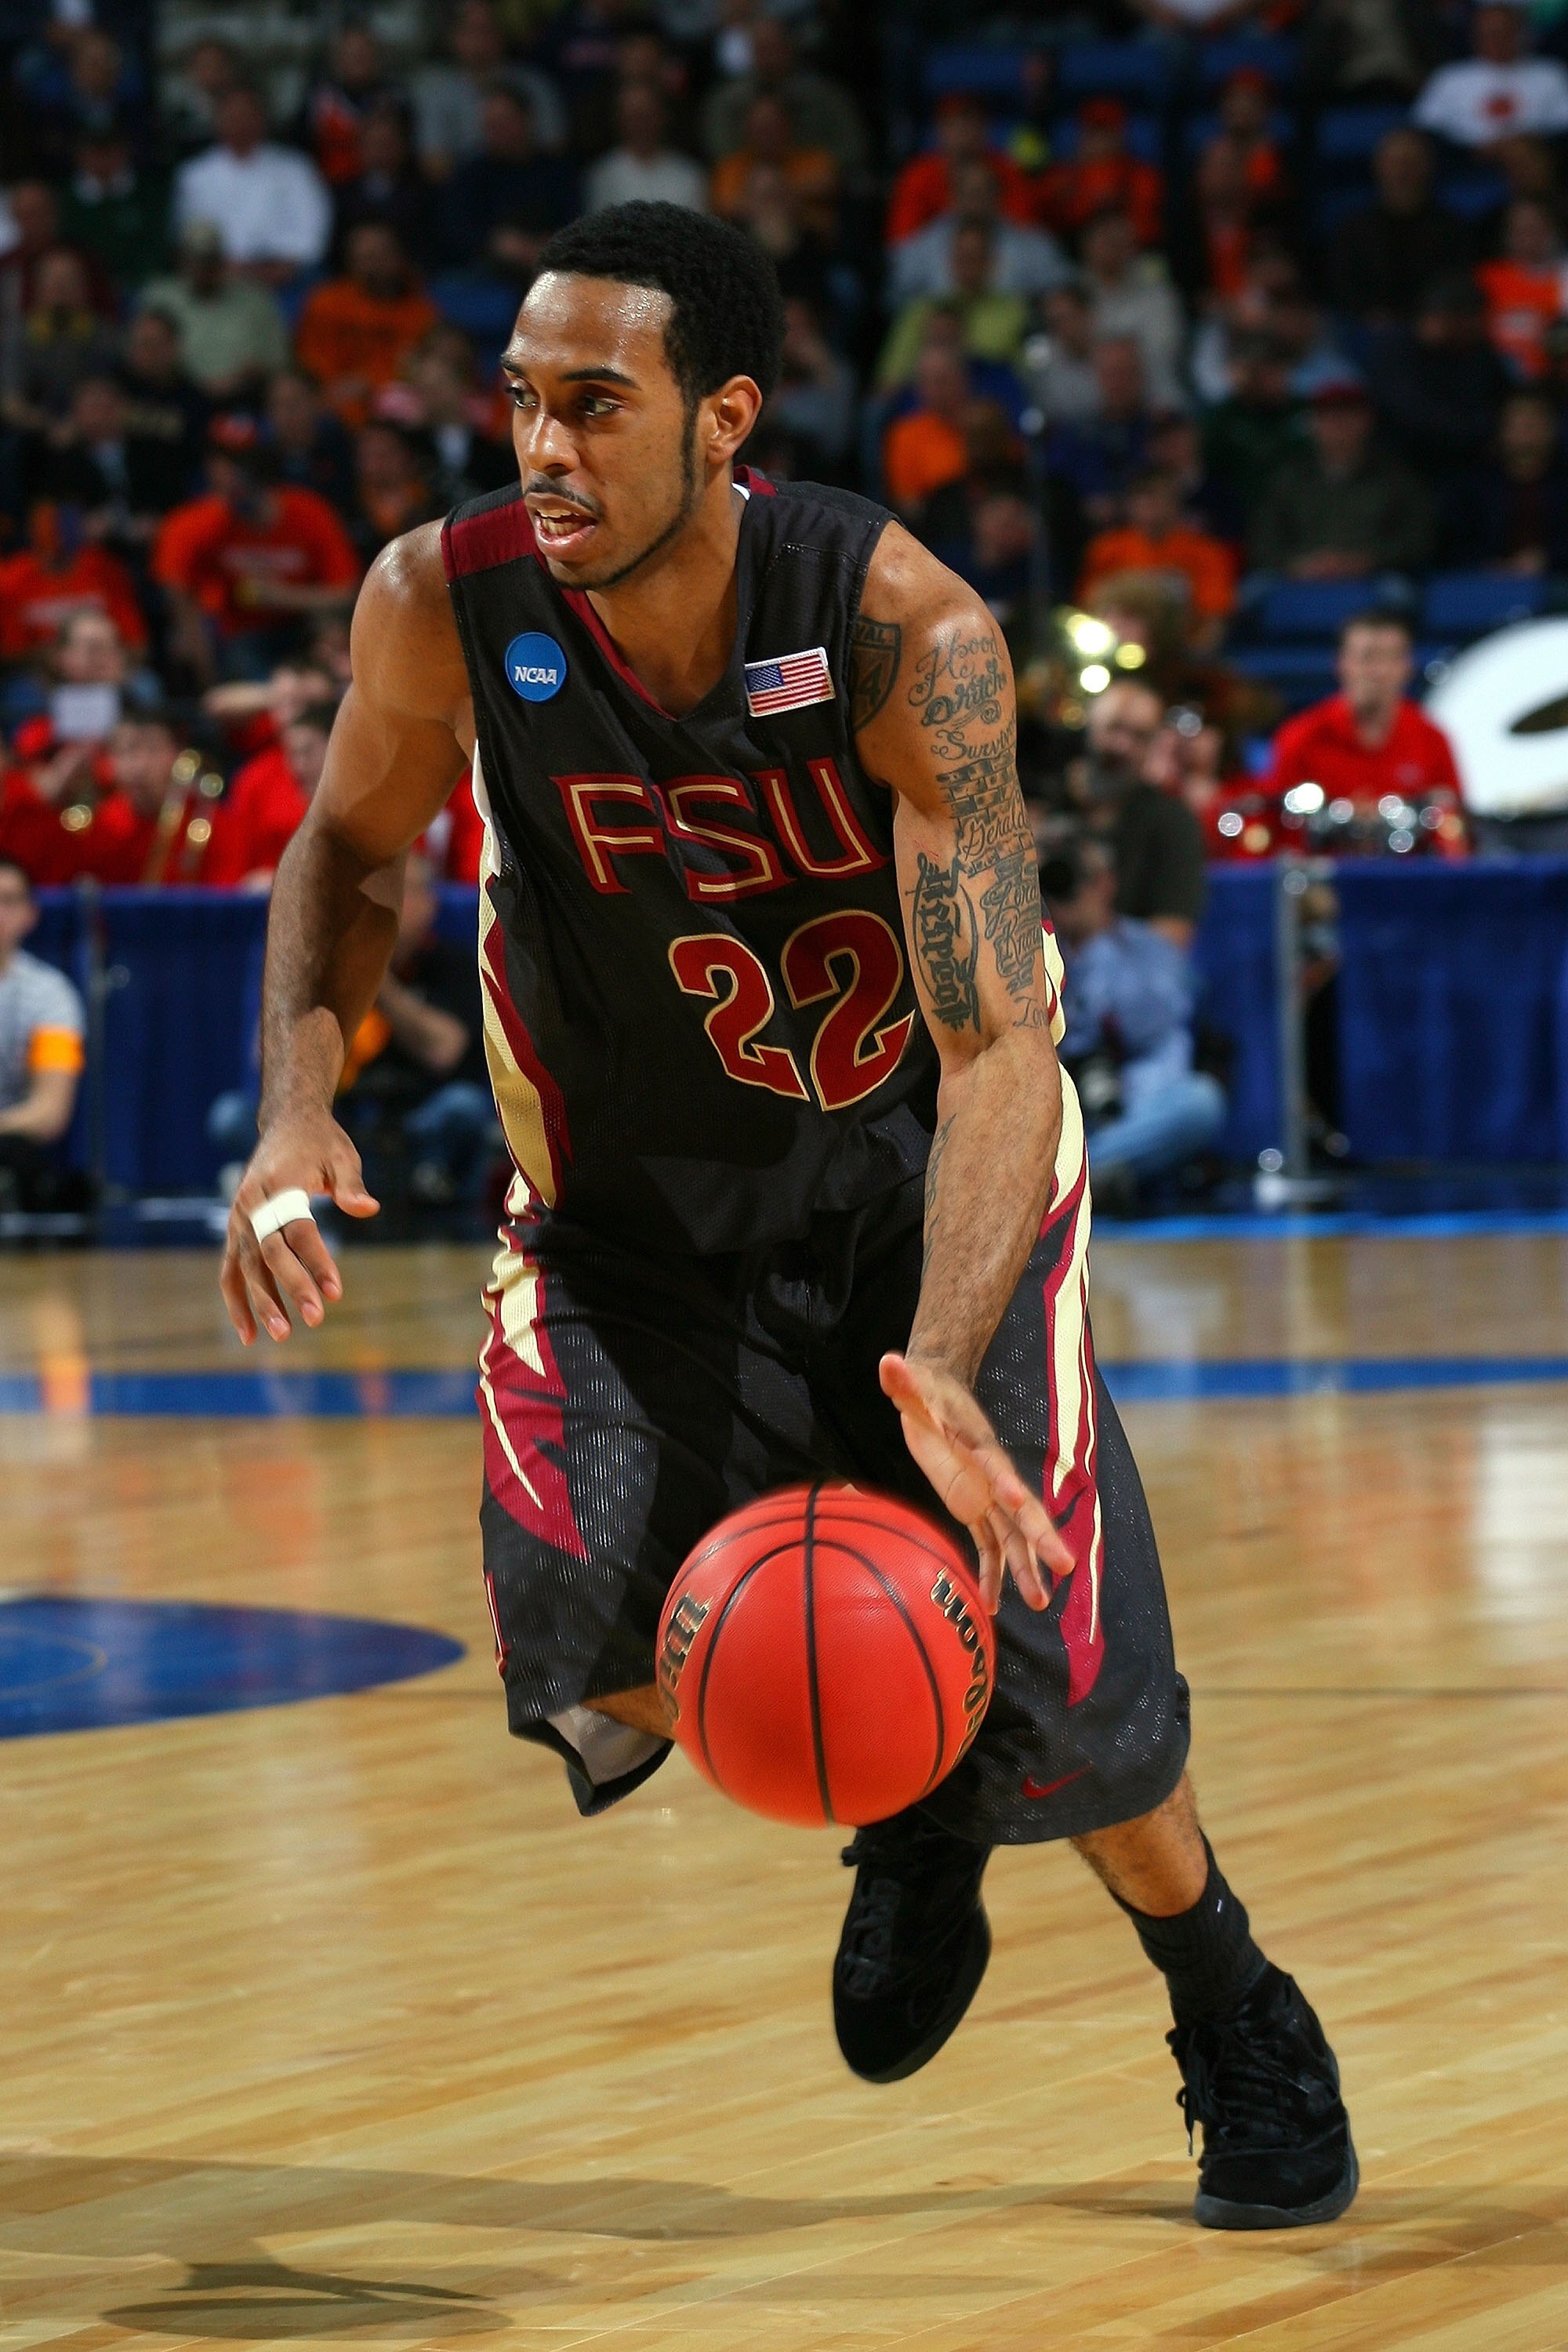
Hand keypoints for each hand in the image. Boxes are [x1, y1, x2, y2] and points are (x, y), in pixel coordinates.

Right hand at [220, 1107, 378, 1344]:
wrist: (286, 1124)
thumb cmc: (321, 1143)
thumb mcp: (343, 1156)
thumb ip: (351, 1185)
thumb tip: (368, 1208)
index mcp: (280, 1183)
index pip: (299, 1230)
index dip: (317, 1261)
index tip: (336, 1292)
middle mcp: (252, 1203)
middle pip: (270, 1252)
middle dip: (292, 1287)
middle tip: (315, 1318)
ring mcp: (239, 1218)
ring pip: (245, 1267)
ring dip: (261, 1302)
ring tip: (282, 1334)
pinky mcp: (236, 1231)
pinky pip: (230, 1271)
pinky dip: (237, 1302)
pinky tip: (250, 1334)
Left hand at [880, 1352, 1072, 1613]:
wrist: (940, 1393)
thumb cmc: (925, 1390)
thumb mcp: (911, 1387)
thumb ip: (903, 1380)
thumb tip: (888, 1362)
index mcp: (978, 1447)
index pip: (995, 1466)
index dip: (1005, 1483)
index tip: (1018, 1500)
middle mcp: (990, 1476)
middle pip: (1020, 1510)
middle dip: (1041, 1538)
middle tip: (1064, 1566)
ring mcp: (985, 1495)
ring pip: (1010, 1537)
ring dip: (1024, 1569)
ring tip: (1039, 1603)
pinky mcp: (974, 1507)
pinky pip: (987, 1545)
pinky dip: (990, 1574)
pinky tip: (991, 1606)